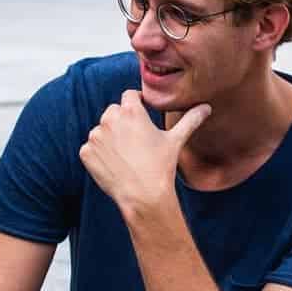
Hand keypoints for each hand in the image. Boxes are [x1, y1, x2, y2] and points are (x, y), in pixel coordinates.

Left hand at [79, 90, 210, 218]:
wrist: (143, 195)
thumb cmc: (161, 166)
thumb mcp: (176, 140)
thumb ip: (190, 120)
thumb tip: (206, 107)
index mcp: (131, 111)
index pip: (129, 95)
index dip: (137, 103)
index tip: (142, 113)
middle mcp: (109, 120)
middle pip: (114, 112)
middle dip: (123, 121)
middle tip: (136, 140)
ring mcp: (95, 136)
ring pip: (101, 130)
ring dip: (110, 138)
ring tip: (127, 155)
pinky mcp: (86, 152)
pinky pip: (91, 148)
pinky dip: (99, 154)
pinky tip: (115, 164)